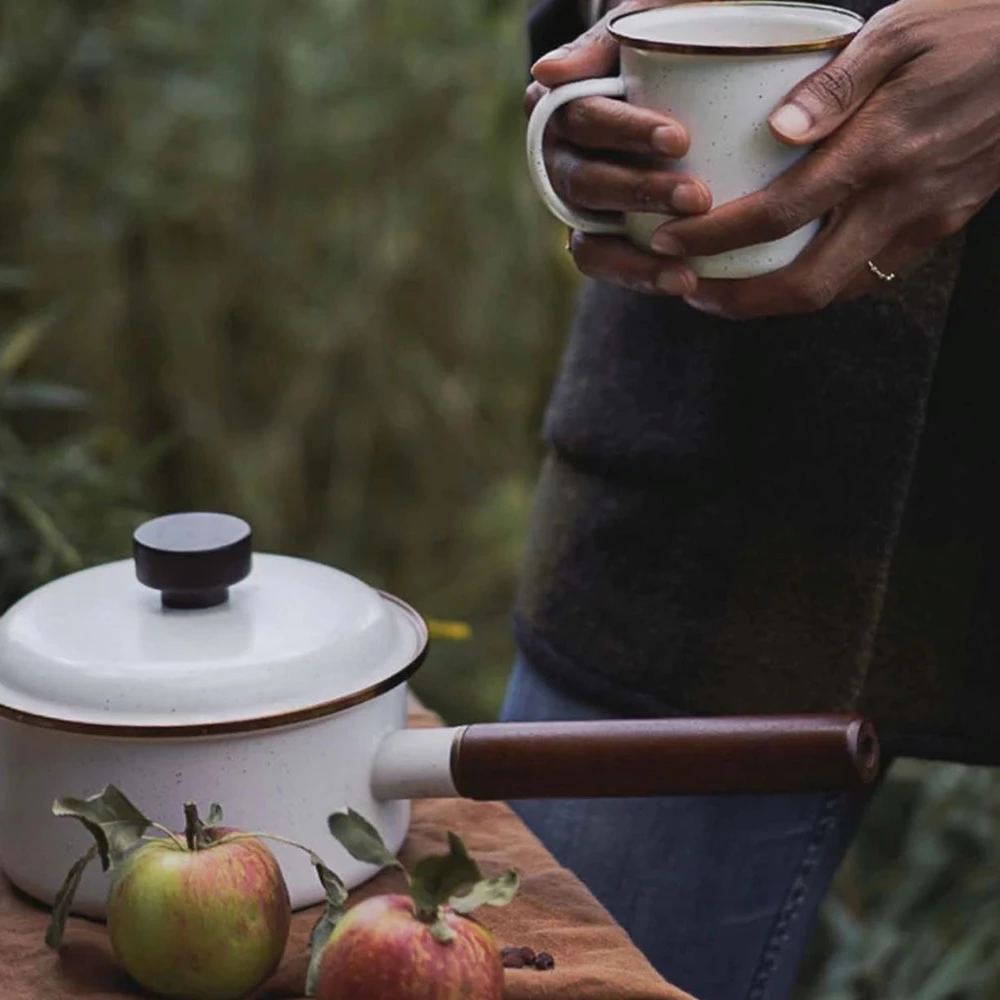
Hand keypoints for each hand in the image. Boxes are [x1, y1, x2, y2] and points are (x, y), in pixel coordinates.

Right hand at [528, 2, 709, 296]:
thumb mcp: (647, 19)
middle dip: (640, 192)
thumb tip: (544, 72)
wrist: (688, 75)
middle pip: (586, 181)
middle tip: (698, 198)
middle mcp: (558, 157)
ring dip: (637, 254)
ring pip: (589, 235)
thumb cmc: (669, 39)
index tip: (679, 139)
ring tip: (687, 268)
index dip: (625, 132)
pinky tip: (684, 281)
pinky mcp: (598, 237)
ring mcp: (577, 204)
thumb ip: (604, 40)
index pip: (584, 118)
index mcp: (561, 102)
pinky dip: (640, 276)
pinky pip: (604, 263)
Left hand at [655, 0, 999, 319]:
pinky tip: (786, 270)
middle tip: (688, 290)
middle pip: (804, 284)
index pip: (778, 214)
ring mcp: (924, 222)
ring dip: (773, 303)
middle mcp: (900, 200)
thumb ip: (836, 83)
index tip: (671, 239)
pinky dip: (818, 285)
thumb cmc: (977, 27)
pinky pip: (868, 277)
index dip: (715, 238)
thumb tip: (776, 131)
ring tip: (725, 290)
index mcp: (880, 149)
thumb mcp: (902, 29)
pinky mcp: (939, 228)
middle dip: (737, 301)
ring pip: (836, 291)